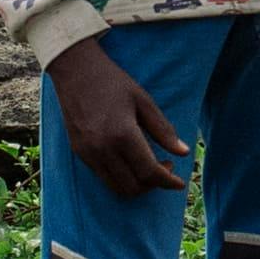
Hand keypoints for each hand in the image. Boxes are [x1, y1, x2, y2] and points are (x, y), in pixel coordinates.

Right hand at [48, 39, 185, 200]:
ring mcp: (89, 153)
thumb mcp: (144, 101)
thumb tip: (184, 152)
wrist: (75, 71)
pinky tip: (129, 161)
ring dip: (137, 185)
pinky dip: (121, 178)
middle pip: (134, 186)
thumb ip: (163, 130)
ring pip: (117, 188)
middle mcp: (104, 149)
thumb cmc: (112, 82)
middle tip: (165, 167)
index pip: (149, 172)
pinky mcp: (79, 153)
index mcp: (123, 135)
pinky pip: (103, 177)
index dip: (168, 181)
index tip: (180, 183)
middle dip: (154, 184)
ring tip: (148, 167)